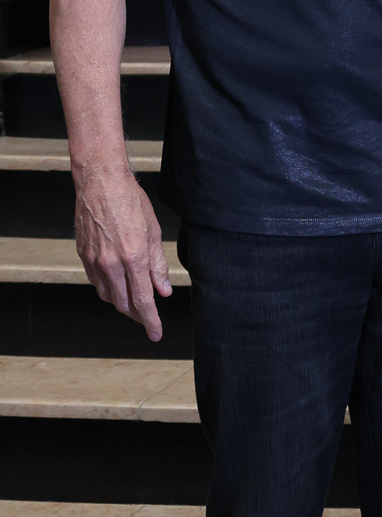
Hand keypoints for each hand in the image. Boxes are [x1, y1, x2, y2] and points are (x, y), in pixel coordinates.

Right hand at [74, 168, 171, 340]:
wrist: (101, 183)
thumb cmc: (131, 202)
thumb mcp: (153, 233)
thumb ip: (157, 266)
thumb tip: (163, 291)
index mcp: (134, 258)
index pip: (143, 301)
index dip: (151, 321)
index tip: (156, 334)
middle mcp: (112, 264)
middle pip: (124, 304)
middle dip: (137, 315)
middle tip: (148, 317)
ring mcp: (94, 261)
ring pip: (108, 296)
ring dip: (122, 303)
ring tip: (134, 301)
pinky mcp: (83, 255)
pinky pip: (96, 282)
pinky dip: (109, 288)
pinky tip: (117, 283)